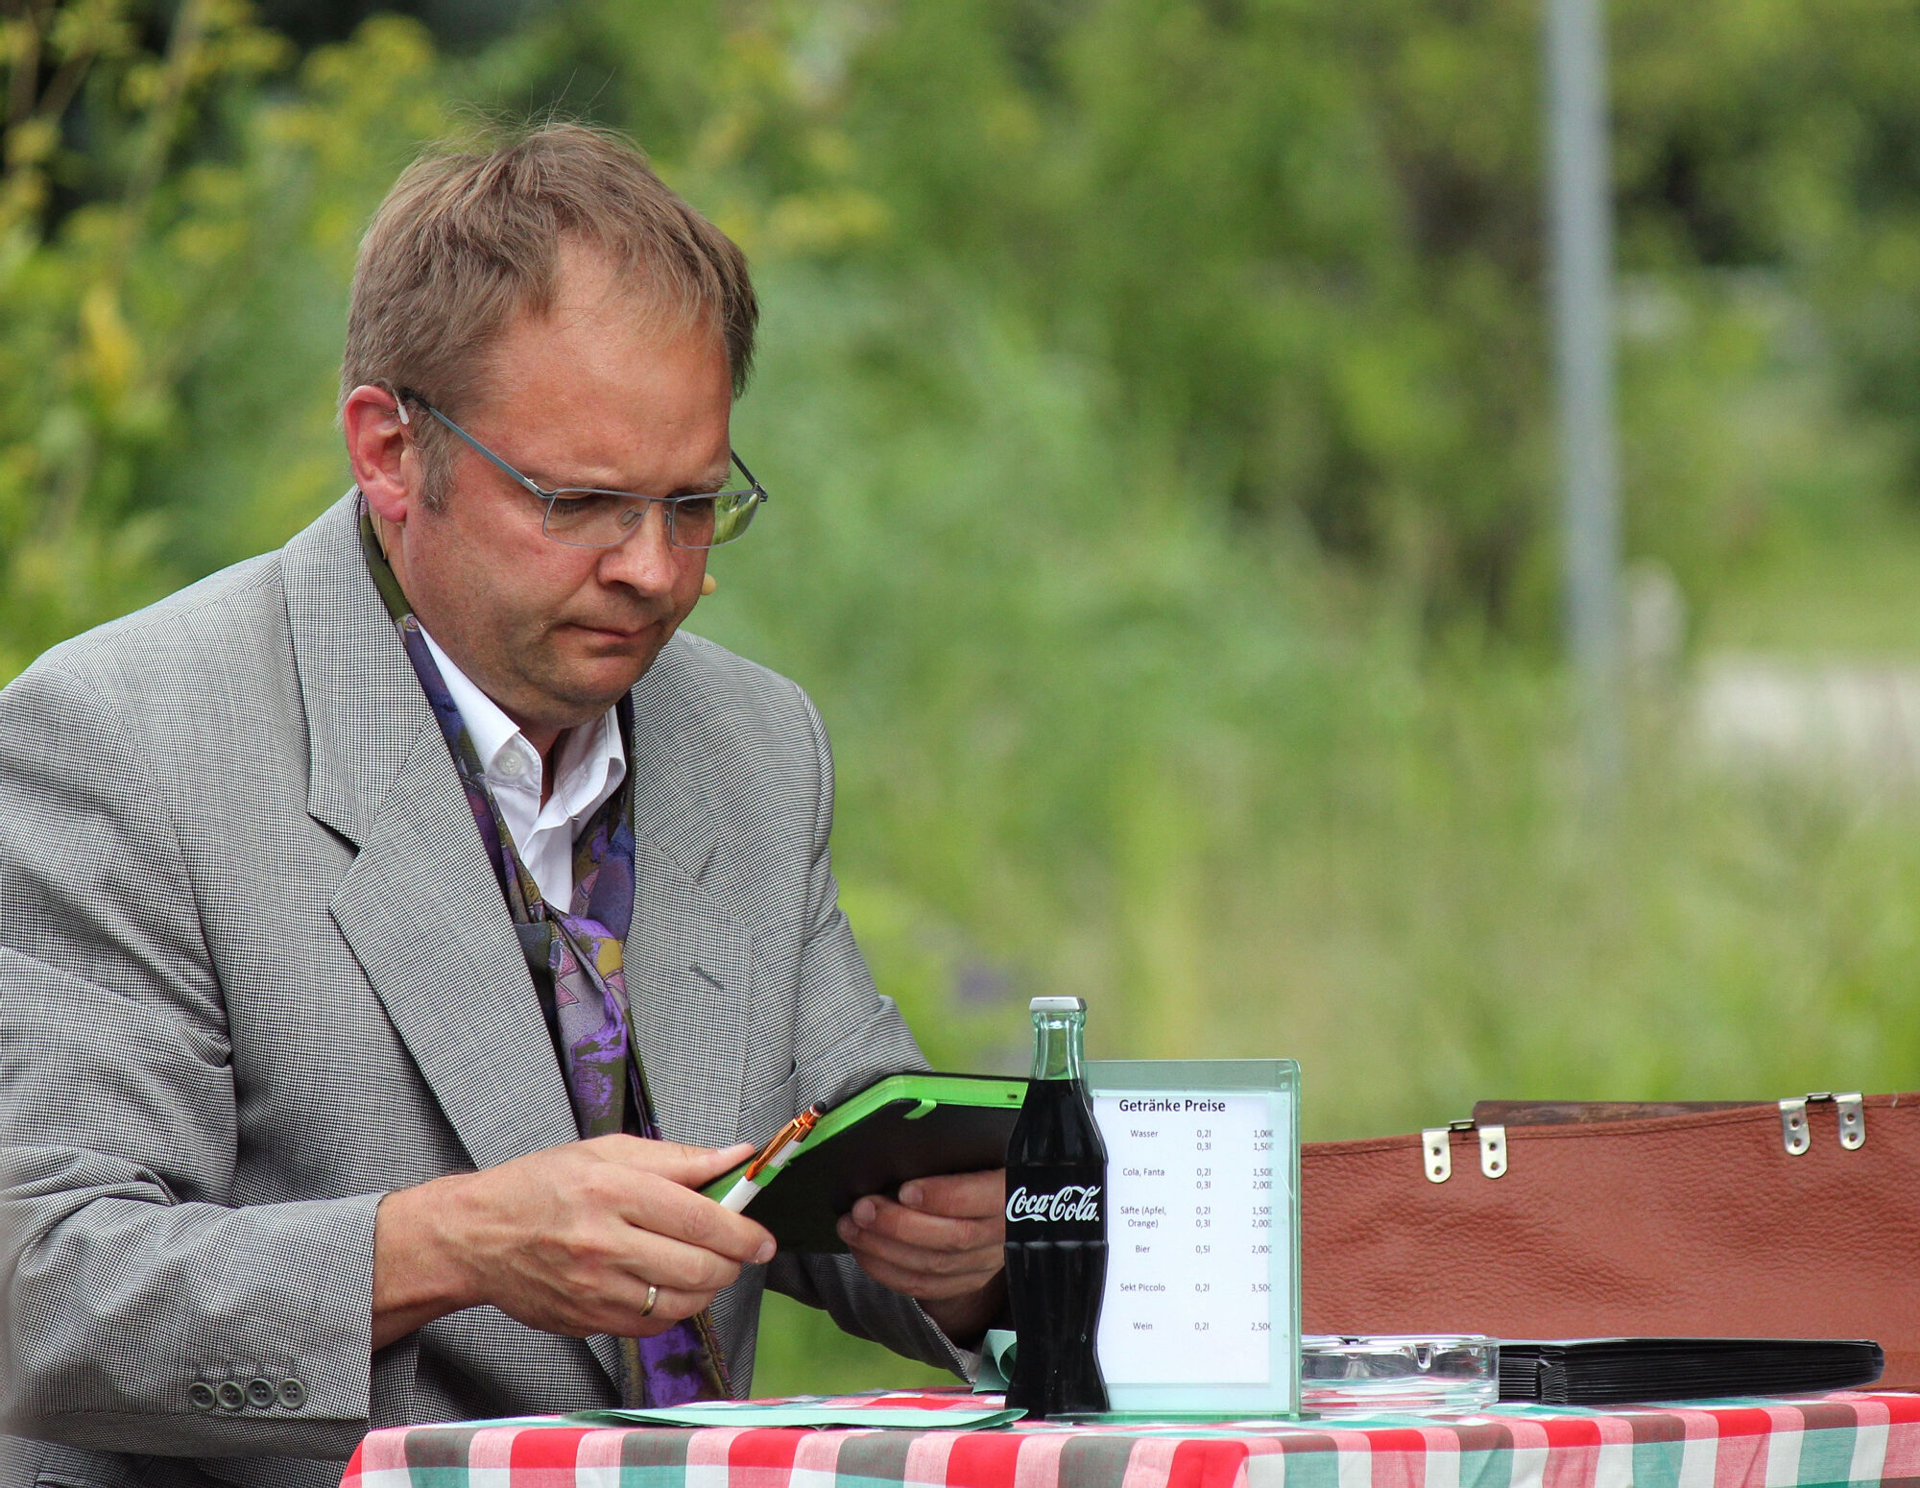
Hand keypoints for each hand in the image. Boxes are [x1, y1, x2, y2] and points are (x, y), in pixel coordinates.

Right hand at [372, 1135, 772, 1348]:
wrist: (475, 1236)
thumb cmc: (540, 1186)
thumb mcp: (607, 1151)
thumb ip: (677, 1158)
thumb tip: (735, 1157)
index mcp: (612, 1189)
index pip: (699, 1218)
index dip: (743, 1231)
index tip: (763, 1238)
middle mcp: (603, 1242)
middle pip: (698, 1267)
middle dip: (732, 1262)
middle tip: (738, 1251)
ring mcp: (594, 1288)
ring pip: (680, 1303)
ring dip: (707, 1288)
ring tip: (703, 1266)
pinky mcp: (587, 1320)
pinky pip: (651, 1326)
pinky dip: (671, 1309)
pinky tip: (665, 1285)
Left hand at [837, 1168, 1006, 1343]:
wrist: (1007, 1202)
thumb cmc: (982, 1165)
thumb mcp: (981, 1150)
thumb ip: (955, 1151)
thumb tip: (905, 1153)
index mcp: (1011, 1192)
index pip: (982, 1199)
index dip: (942, 1197)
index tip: (905, 1190)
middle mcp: (1002, 1234)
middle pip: (952, 1237)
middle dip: (898, 1225)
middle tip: (862, 1209)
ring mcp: (984, 1263)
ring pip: (933, 1266)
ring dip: (883, 1249)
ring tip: (852, 1228)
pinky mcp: (966, 1281)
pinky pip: (924, 1287)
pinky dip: (888, 1271)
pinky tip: (864, 1251)